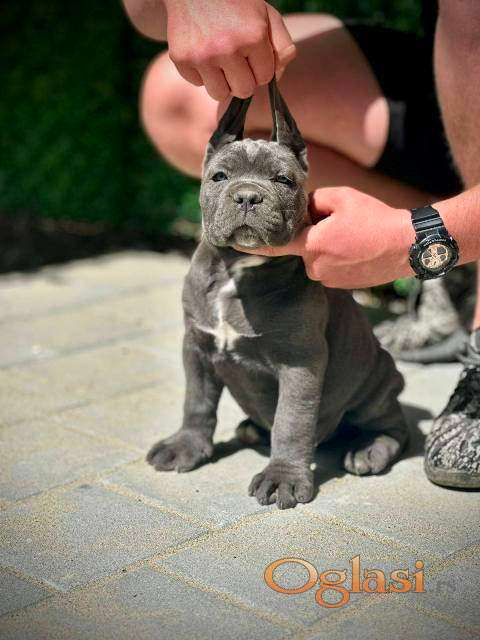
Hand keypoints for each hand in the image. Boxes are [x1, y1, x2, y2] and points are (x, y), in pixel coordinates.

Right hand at [165, 0, 294, 99]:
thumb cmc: (236, 4)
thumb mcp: (266, 15)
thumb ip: (282, 44)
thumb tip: (279, 75)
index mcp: (253, 36)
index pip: (264, 78)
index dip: (259, 67)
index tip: (252, 53)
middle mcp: (227, 48)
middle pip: (243, 90)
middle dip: (242, 78)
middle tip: (236, 58)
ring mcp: (202, 55)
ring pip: (219, 94)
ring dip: (222, 81)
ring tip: (220, 59)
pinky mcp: (181, 59)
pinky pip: (198, 84)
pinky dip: (201, 72)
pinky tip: (202, 51)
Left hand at [237, 187, 415, 288]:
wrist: (407, 246)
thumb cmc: (375, 219)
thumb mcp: (341, 198)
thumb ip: (313, 201)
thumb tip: (302, 209)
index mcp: (312, 245)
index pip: (274, 247)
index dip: (253, 245)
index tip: (233, 244)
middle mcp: (315, 267)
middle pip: (302, 248)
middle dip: (313, 235)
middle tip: (338, 224)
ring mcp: (329, 280)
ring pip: (317, 259)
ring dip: (327, 248)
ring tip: (353, 237)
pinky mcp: (341, 286)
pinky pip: (329, 268)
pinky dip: (338, 259)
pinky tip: (357, 249)